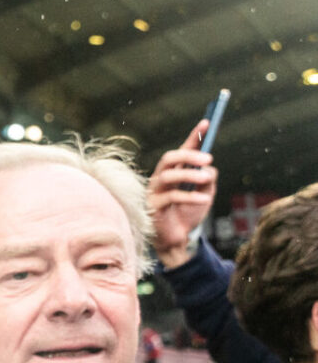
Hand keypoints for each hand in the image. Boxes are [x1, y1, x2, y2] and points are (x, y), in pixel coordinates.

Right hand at [145, 122, 216, 269]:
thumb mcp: (205, 194)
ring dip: (189, 174)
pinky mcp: (153, 207)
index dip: (194, 136)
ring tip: (205, 178)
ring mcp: (154, 192)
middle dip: (188, 154)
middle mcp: (161, 178)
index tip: (208, 122)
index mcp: (173, 172)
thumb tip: (209, 168)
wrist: (178, 240)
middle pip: (169, 158)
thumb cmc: (188, 214)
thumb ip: (208, 179)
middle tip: (208, 159)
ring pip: (167, 174)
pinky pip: (171, 196)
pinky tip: (204, 198)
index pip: (183, 150)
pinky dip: (190, 195)